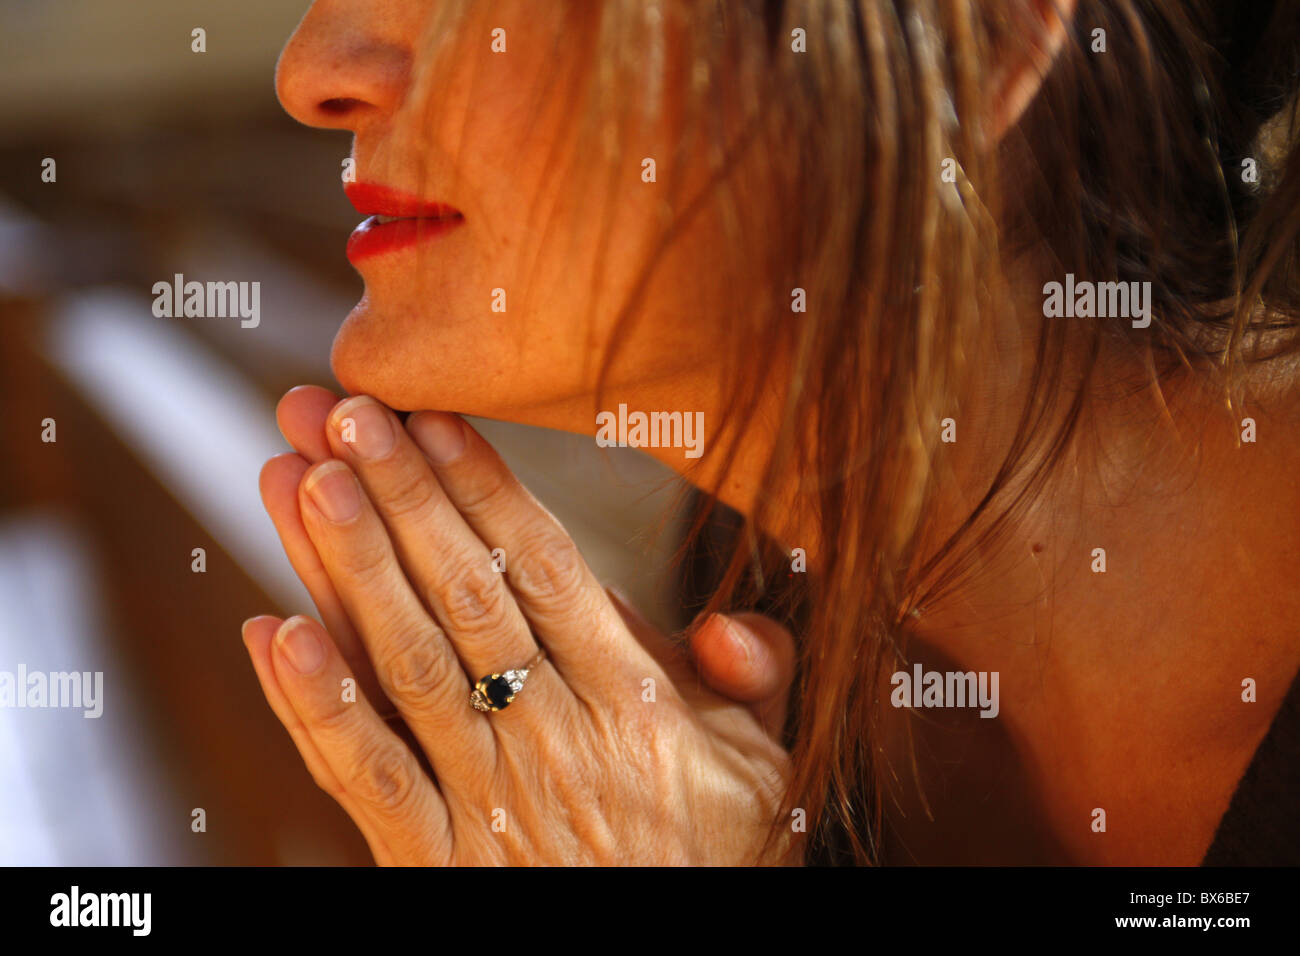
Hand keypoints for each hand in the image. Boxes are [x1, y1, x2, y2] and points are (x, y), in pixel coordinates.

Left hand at [244, 389, 799, 863]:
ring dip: (346, 568)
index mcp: (632, 699)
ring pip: (407, 666)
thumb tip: (729, 621)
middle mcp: (553, 735)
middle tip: (340, 413)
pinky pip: (369, 780)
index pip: (543, 568)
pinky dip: (316, 708)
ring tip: (298, 479)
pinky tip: (270, 631)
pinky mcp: (439, 863)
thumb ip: (755, 676)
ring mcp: (490, 800)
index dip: (481, 487)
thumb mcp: (766, 758)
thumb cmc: (720, 850)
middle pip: (464, 595)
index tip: (428, 415)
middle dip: (397, 496)